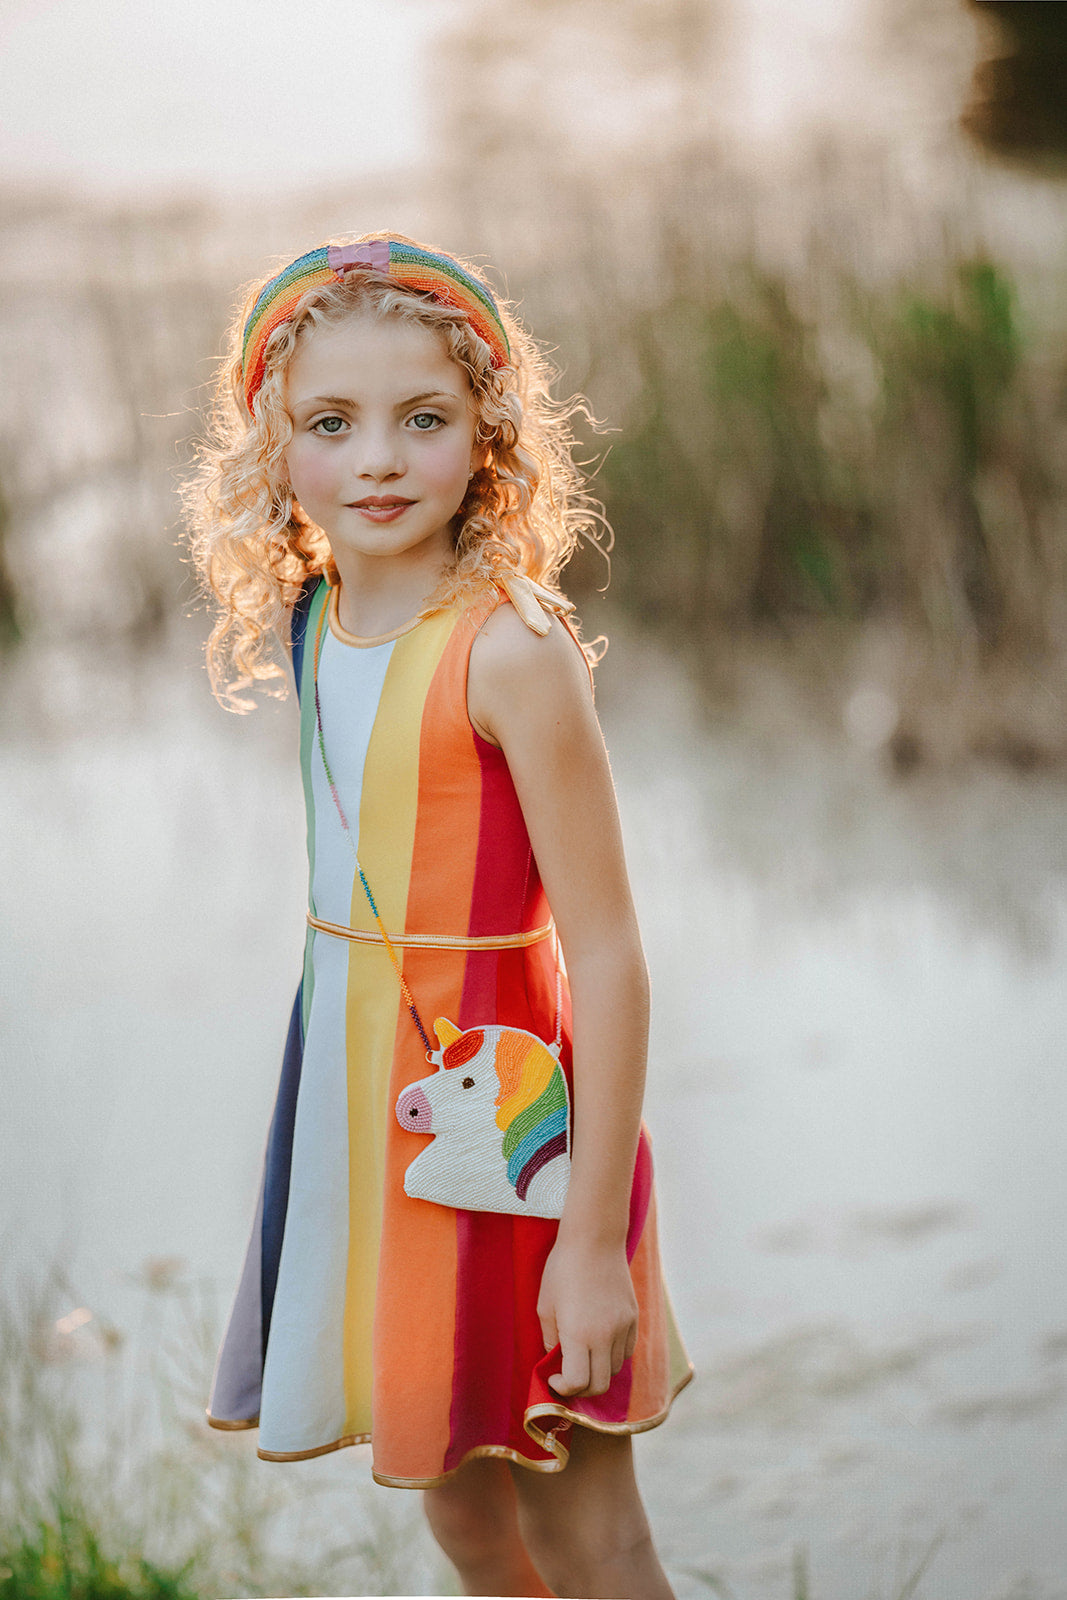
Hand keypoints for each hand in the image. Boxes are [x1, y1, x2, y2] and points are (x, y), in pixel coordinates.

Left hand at [537, 1238, 638, 1397]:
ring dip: (597, 1371)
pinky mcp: (633, 1317)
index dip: (564, 1389)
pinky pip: (627, 1350)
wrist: (594, 1238)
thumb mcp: (546, 1306)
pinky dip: (613, 1355)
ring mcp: (623, 1326)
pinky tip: (599, 1341)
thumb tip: (556, 1361)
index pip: (578, 1383)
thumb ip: (550, 1340)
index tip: (554, 1377)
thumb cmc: (563, 1269)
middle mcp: (605, 1335)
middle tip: (568, 1377)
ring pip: (614, 1369)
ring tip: (583, 1355)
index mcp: (579, 1333)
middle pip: (600, 1385)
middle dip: (581, 1389)